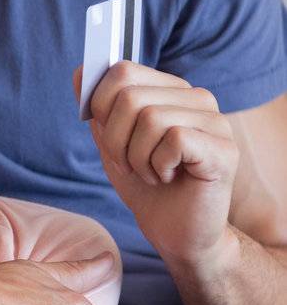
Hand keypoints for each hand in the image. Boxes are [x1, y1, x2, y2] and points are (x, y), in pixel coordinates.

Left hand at [73, 62, 238, 266]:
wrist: (178, 234)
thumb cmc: (148, 188)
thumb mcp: (114, 144)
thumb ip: (100, 109)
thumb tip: (82, 72)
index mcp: (171, 90)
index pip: (123, 70)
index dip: (101, 107)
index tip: (110, 139)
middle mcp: (198, 98)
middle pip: (130, 96)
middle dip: (115, 139)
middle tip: (130, 165)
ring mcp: (216, 122)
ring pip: (151, 118)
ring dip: (137, 157)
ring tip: (151, 174)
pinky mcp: (224, 150)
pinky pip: (173, 140)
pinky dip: (158, 165)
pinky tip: (168, 178)